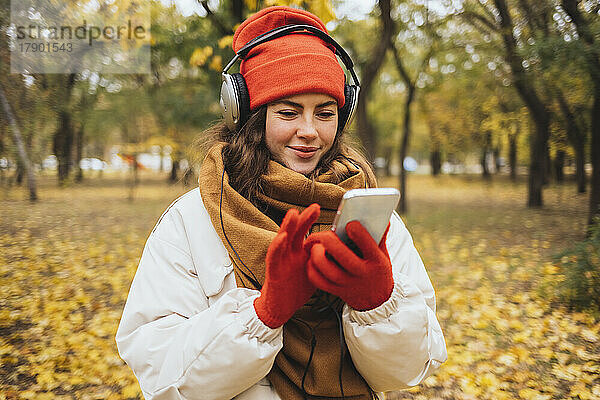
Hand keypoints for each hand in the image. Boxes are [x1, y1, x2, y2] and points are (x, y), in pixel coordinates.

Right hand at [253, 203, 319, 327]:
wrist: (282, 308)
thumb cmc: (297, 289)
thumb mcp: (316, 272)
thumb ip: (325, 260)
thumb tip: (345, 252)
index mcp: (299, 252)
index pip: (304, 232)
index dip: (310, 220)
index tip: (320, 208)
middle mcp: (289, 253)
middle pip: (295, 231)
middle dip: (304, 219)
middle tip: (315, 207)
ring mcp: (280, 261)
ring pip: (282, 239)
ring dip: (287, 226)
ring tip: (294, 213)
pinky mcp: (273, 271)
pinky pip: (274, 257)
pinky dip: (277, 246)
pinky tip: (282, 237)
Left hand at [304, 221, 392, 310]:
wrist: (378, 300)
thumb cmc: (378, 271)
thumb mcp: (384, 254)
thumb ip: (380, 236)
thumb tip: (380, 215)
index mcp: (376, 261)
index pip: (367, 243)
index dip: (356, 231)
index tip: (349, 223)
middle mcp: (362, 273)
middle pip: (342, 255)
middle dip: (328, 240)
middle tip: (323, 234)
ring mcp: (348, 284)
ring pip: (327, 269)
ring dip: (317, 254)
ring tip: (314, 246)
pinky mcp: (336, 291)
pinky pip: (319, 281)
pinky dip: (311, 269)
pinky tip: (312, 260)